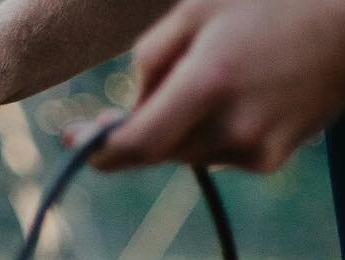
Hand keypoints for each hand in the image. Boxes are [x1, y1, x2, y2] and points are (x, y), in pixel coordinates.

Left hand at [82, 0, 344, 171]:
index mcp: (208, 83)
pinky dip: (217, 130)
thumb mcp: (201, 6)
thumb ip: (152, 58)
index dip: (98, 149)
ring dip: (184, 126)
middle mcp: (230, 126)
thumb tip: (131, 108)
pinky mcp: (272, 159)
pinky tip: (249, 93)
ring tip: (224, 74)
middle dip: (143, 128)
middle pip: (157, 150)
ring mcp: (254, 148)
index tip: (73, 141)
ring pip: (187, 152)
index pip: (134, 145)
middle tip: (142, 99)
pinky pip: (220, 152)